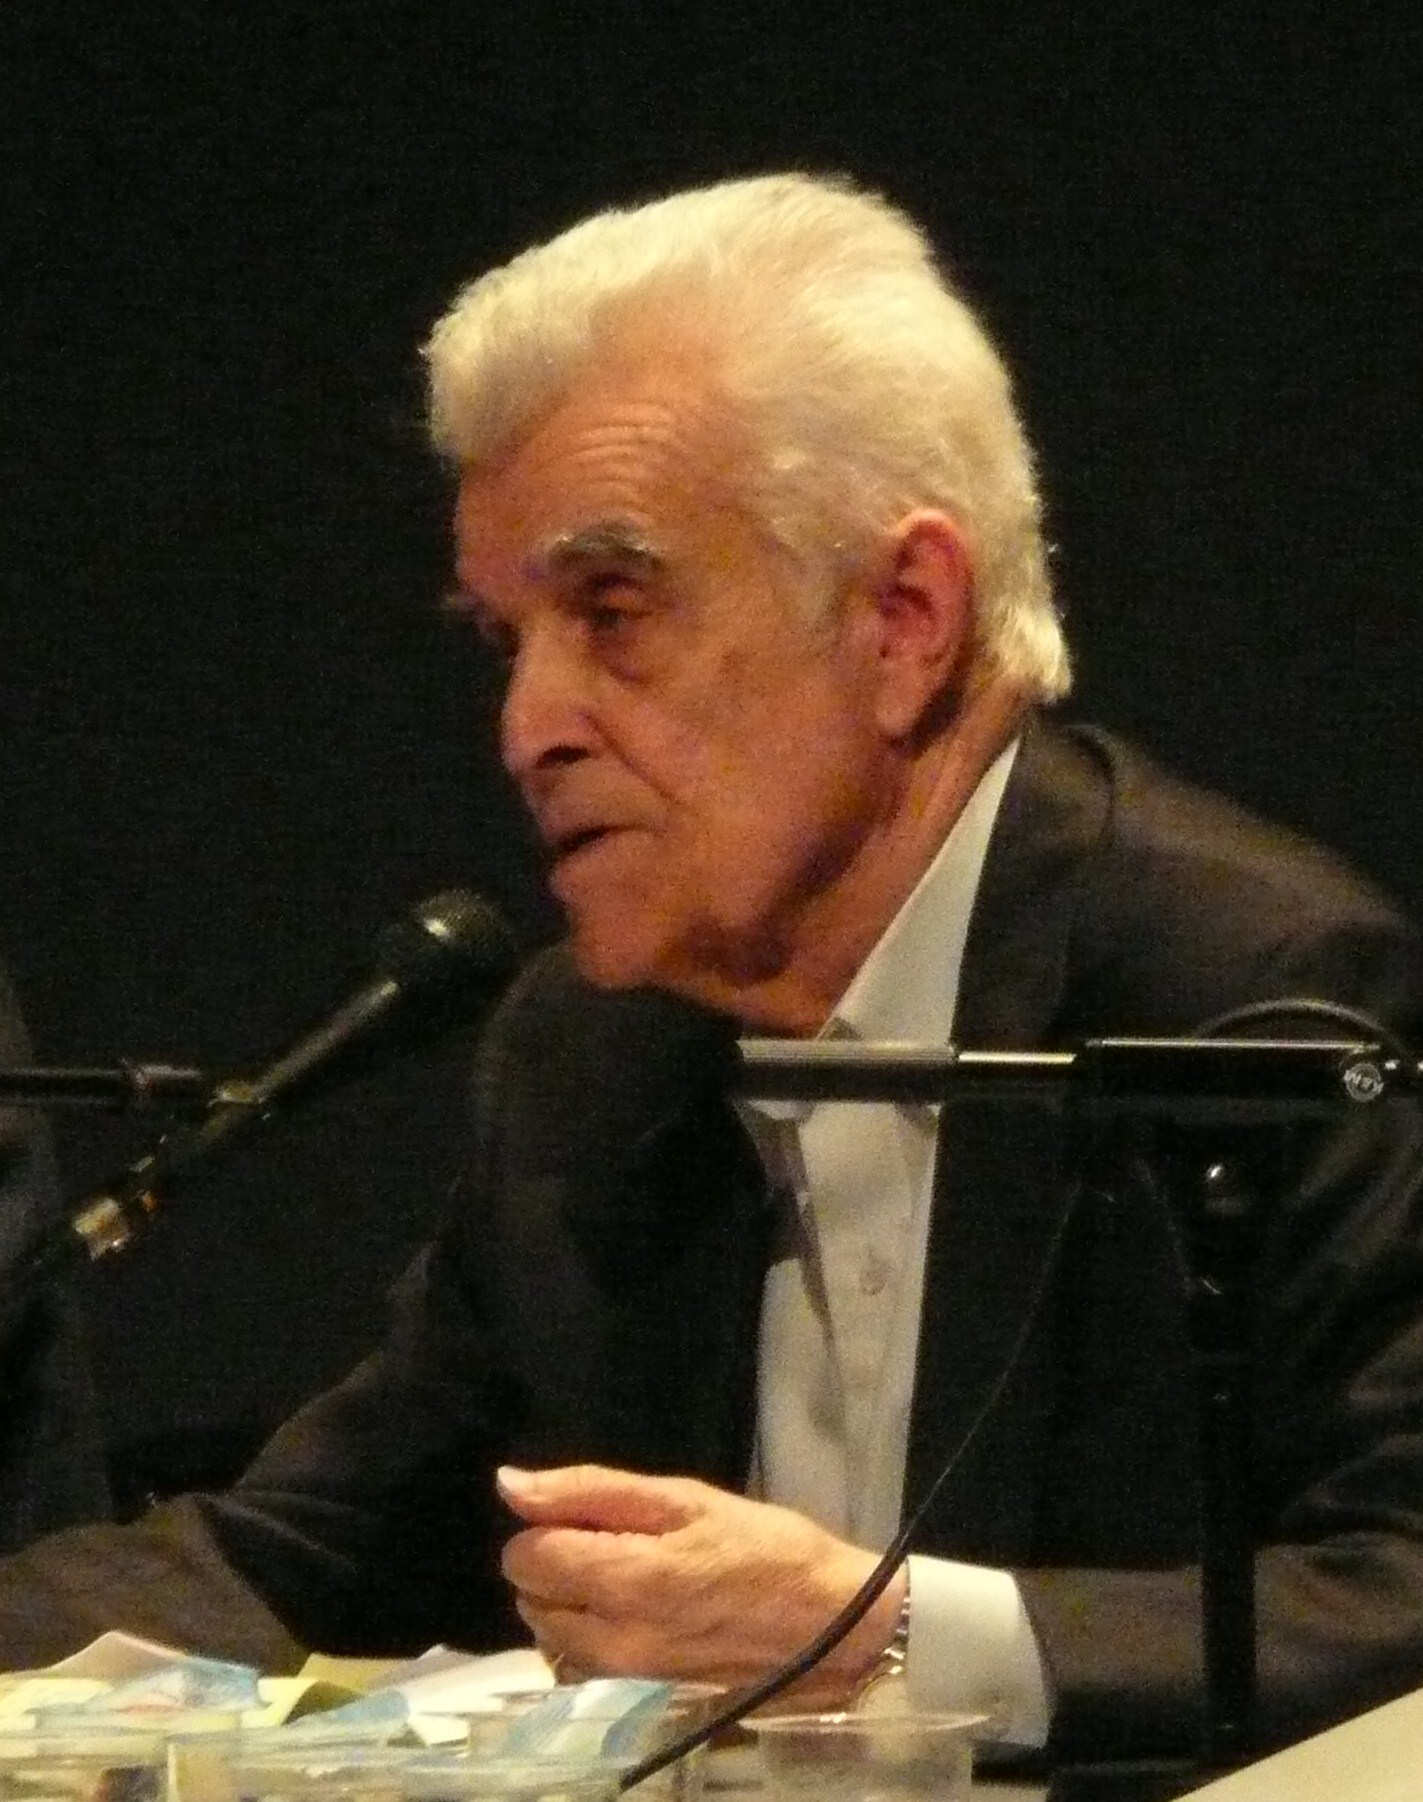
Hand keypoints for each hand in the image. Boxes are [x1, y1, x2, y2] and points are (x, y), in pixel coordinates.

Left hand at [496, 1463, 905, 1702]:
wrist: (832, 1628)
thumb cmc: (764, 1546)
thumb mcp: (684, 1497)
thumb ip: (589, 1490)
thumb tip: (508, 1485)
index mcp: (622, 1580)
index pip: (523, 1556)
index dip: (550, 1526)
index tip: (598, 1519)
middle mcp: (610, 1643)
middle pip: (529, 1598)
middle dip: (558, 1565)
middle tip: (621, 1545)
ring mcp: (622, 1682)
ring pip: (549, 1637)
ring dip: (570, 1604)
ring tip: (630, 1580)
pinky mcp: (636, 1703)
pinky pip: (578, 1669)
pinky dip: (589, 1642)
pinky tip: (635, 1619)